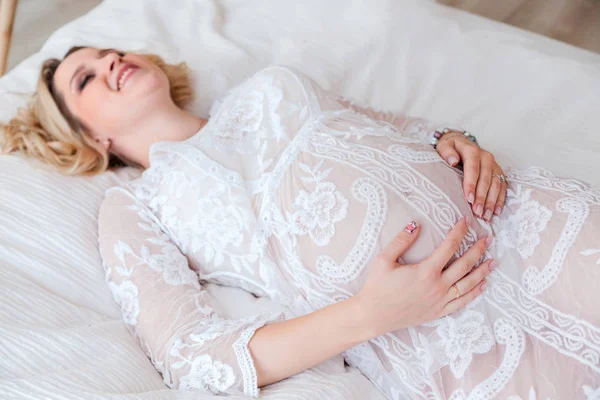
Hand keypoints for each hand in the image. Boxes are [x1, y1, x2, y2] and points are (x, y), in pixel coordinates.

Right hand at [355, 217, 493, 338]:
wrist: (374, 315)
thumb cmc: (376, 287)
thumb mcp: (384, 260)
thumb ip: (401, 241)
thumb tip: (415, 224)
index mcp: (426, 271)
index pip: (449, 246)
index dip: (459, 232)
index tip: (466, 221)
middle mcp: (438, 286)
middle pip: (464, 264)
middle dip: (478, 250)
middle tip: (488, 238)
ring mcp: (440, 300)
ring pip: (468, 284)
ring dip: (482, 271)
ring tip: (492, 261)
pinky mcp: (438, 312)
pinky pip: (462, 302)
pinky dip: (475, 293)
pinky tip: (483, 285)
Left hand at [434, 132, 506, 220]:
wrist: (461, 143)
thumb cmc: (451, 147)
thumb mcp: (444, 145)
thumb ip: (446, 151)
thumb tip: (453, 161)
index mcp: (472, 151)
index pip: (473, 169)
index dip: (471, 184)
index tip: (468, 198)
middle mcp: (486, 157)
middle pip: (486, 179)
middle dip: (482, 197)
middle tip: (477, 212)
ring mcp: (494, 165)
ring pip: (496, 184)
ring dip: (492, 201)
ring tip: (486, 216)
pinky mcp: (498, 172)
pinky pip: (502, 186)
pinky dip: (500, 199)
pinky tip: (496, 211)